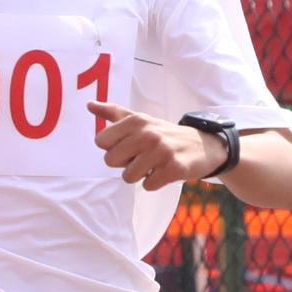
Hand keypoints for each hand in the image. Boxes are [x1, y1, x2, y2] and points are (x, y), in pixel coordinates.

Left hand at [91, 101, 220, 190]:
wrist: (202, 145)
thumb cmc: (164, 134)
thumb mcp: (140, 120)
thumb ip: (114, 113)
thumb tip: (89, 105)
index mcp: (136, 121)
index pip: (101, 141)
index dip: (113, 148)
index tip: (129, 145)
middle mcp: (147, 133)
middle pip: (111, 161)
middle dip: (124, 163)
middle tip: (142, 157)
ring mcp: (161, 151)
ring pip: (128, 176)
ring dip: (140, 175)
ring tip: (154, 164)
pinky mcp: (174, 168)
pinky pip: (147, 186)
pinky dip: (155, 182)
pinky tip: (165, 171)